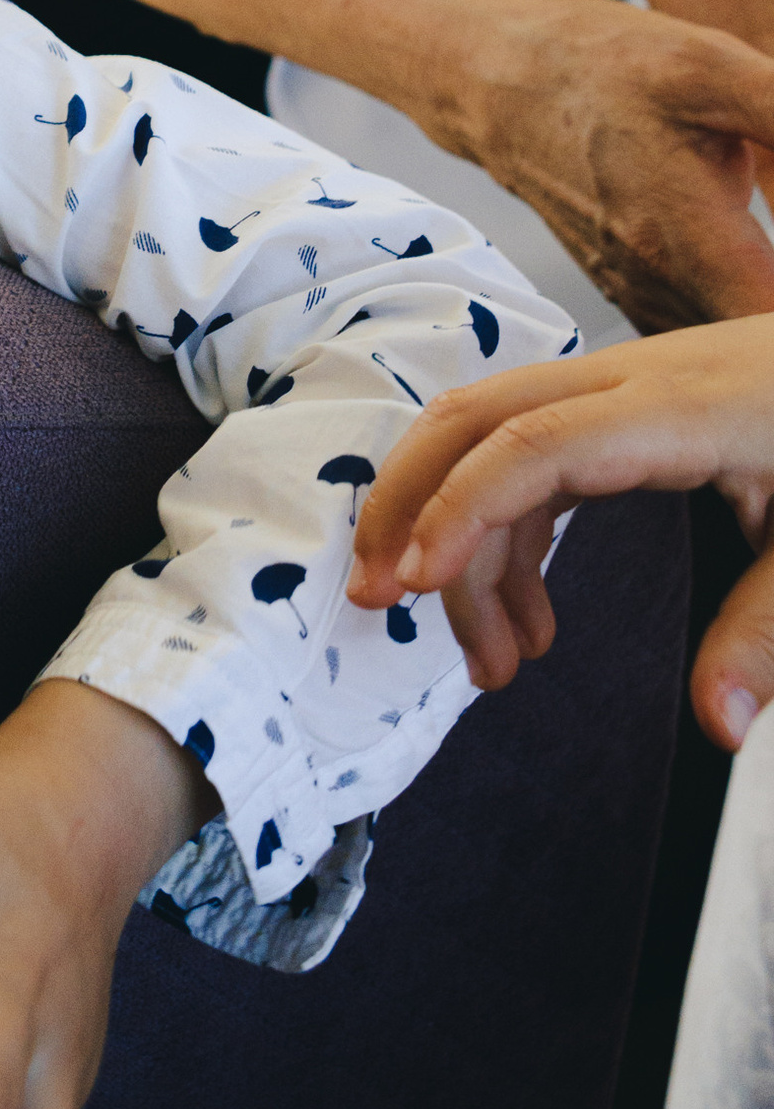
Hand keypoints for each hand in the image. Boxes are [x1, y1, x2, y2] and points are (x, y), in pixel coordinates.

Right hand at [348, 329, 773, 742]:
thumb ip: (768, 629)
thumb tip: (720, 725)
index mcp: (678, 408)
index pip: (533, 446)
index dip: (465, 512)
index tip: (418, 586)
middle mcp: (626, 383)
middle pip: (472, 417)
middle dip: (408, 503)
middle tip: (375, 600)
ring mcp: (617, 390)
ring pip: (488, 442)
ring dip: (464, 544)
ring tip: (491, 665)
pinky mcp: (620, 409)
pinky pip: (528, 458)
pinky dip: (507, 536)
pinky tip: (530, 620)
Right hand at [443, 0, 773, 330]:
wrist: (495, 83)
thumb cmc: (602, 69)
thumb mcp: (712, 69)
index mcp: (695, 251)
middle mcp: (665, 295)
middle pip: (760, 364)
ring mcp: (644, 303)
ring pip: (730, 357)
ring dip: (769, 350)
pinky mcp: (634, 296)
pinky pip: (702, 336)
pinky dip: (741, 329)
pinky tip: (763, 300)